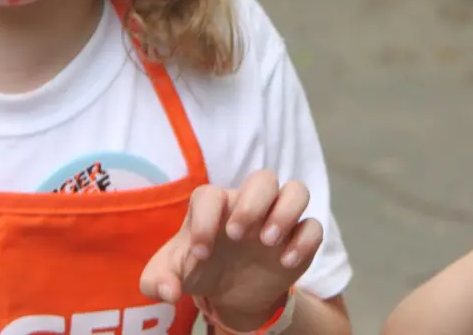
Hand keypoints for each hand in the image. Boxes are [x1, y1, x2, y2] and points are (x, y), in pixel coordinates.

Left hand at [139, 171, 322, 330]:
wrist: (228, 292)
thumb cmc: (198, 270)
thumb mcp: (170, 277)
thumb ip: (159, 281)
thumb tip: (168, 293)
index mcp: (214, 207)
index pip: (211, 195)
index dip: (205, 220)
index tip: (201, 254)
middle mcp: (248, 204)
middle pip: (263, 178)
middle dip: (252, 203)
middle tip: (238, 236)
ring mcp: (277, 218)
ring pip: (296, 190)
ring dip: (286, 212)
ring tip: (268, 242)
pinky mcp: (298, 238)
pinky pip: (313, 226)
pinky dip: (304, 241)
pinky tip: (286, 263)